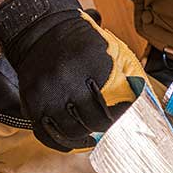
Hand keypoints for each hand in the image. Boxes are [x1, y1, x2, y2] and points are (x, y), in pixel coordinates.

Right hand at [0, 0, 149, 151]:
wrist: (39, 30)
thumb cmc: (77, 41)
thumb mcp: (103, 47)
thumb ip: (121, 70)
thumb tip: (141, 96)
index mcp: (92, 64)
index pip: (113, 103)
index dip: (121, 115)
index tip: (126, 117)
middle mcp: (68, 79)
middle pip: (92, 120)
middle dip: (103, 126)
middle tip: (108, 126)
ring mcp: (47, 93)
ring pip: (70, 131)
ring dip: (83, 137)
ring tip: (90, 135)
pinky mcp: (31, 102)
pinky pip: (46, 133)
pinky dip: (60, 142)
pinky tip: (71, 140)